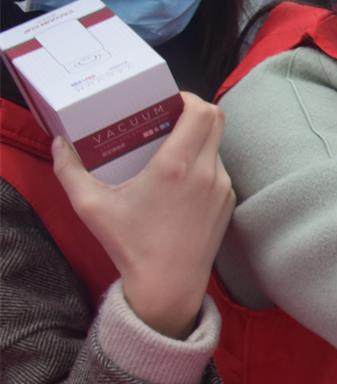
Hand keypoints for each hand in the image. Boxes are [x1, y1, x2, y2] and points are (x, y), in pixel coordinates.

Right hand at [51, 94, 233, 338]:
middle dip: (192, 112)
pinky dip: (202, 163)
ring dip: (196, 139)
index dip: (187, 98)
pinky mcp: (228, 203)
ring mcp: (222, 188)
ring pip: (216, 146)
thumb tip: (61, 143)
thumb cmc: (130, 245)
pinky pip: (218, 169)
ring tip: (166, 149)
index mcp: (177, 166)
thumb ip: (70, 170)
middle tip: (165, 118)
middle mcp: (207, 172)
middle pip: (216, 121)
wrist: (168, 286)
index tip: (167, 101)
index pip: (201, 111)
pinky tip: (177, 177)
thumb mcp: (90, 206)